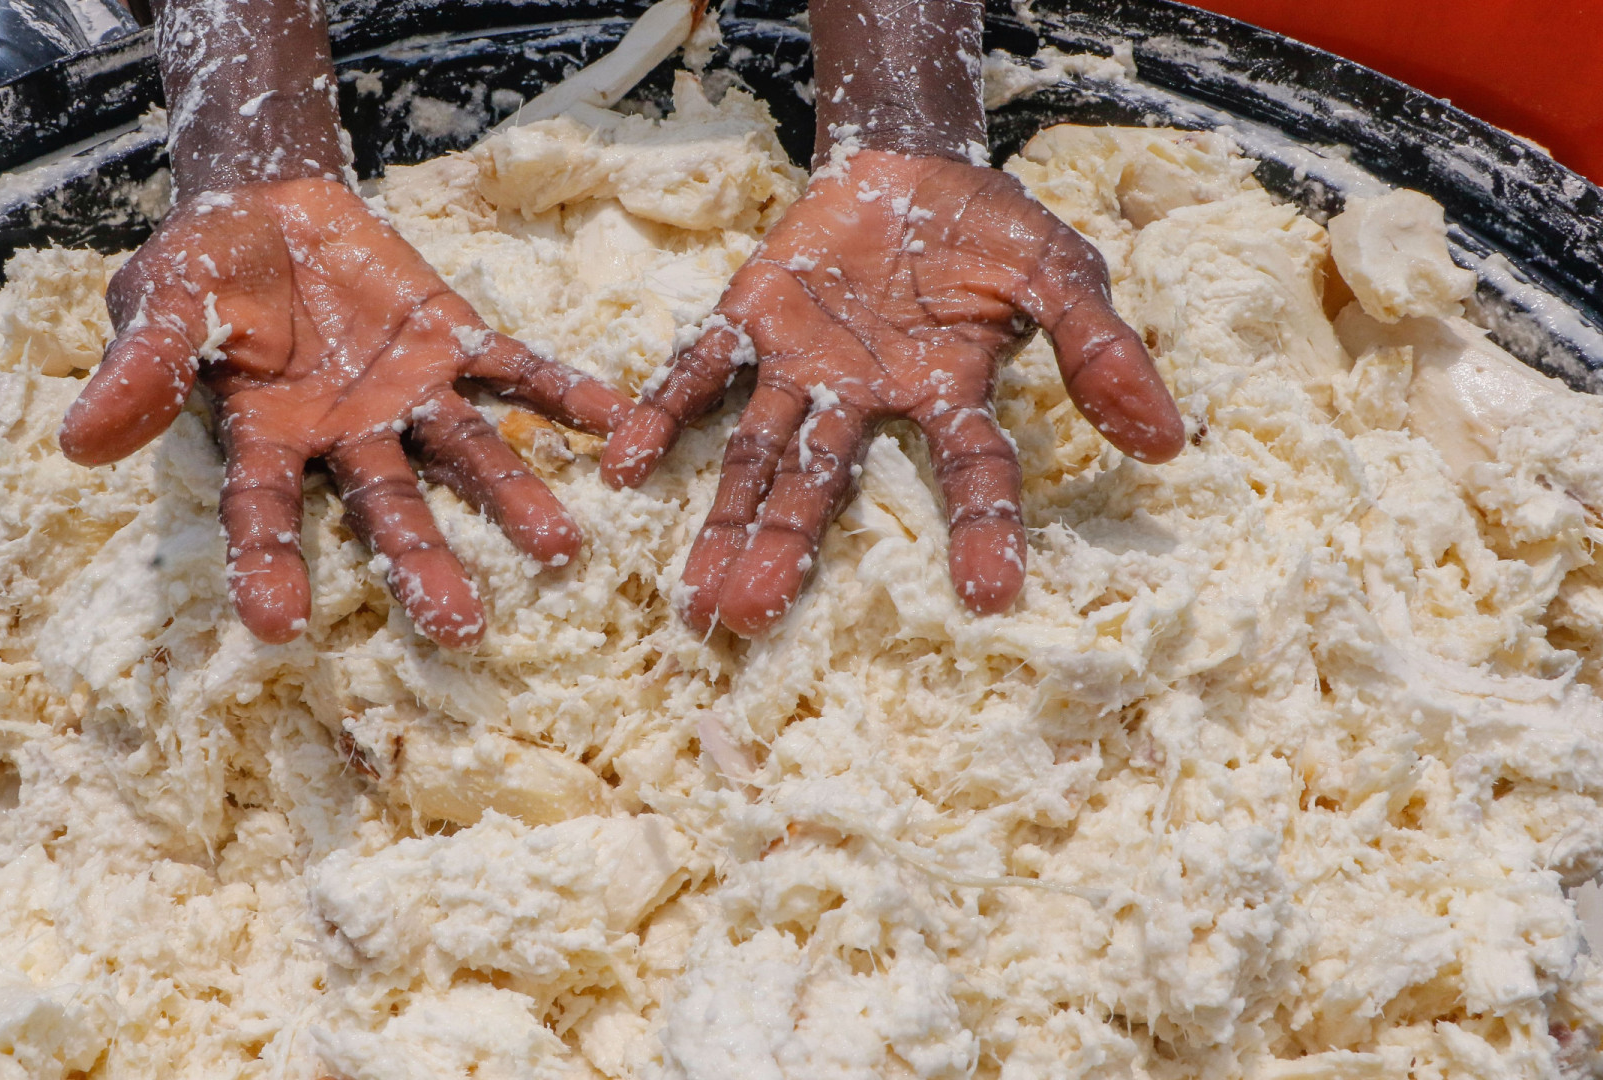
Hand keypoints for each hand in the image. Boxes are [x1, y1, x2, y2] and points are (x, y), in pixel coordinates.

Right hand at [60, 177, 631, 647]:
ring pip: (467, 455)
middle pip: (388, 510)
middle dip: (422, 565)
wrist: (266, 206)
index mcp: (266, 440)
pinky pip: (516, 371)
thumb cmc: (200, 268)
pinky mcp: (455, 341)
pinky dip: (566, 395)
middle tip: (461, 628)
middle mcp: (348, 438)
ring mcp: (409, 395)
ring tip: (563, 549)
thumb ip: (141, 366)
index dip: (269, 566)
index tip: (277, 627)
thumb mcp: (160, 299)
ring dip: (513, 501)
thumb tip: (78, 444)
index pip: (265, 513)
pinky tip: (621, 423)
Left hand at [602, 149, 1183, 634]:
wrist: (910, 166)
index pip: (970, 472)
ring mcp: (801, 367)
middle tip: (749, 626)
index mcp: (945, 396)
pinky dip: (661, 414)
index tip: (990, 596)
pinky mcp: (749, 320)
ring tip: (693, 600)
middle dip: (787, 555)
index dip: (983, 530)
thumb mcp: (1062, 274)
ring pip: (757, 455)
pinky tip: (623, 464)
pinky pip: (698, 371)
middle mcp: (865, 402)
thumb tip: (1168, 444)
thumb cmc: (989, 231)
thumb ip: (1101, 352)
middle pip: (823, 491)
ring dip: (722, 522)